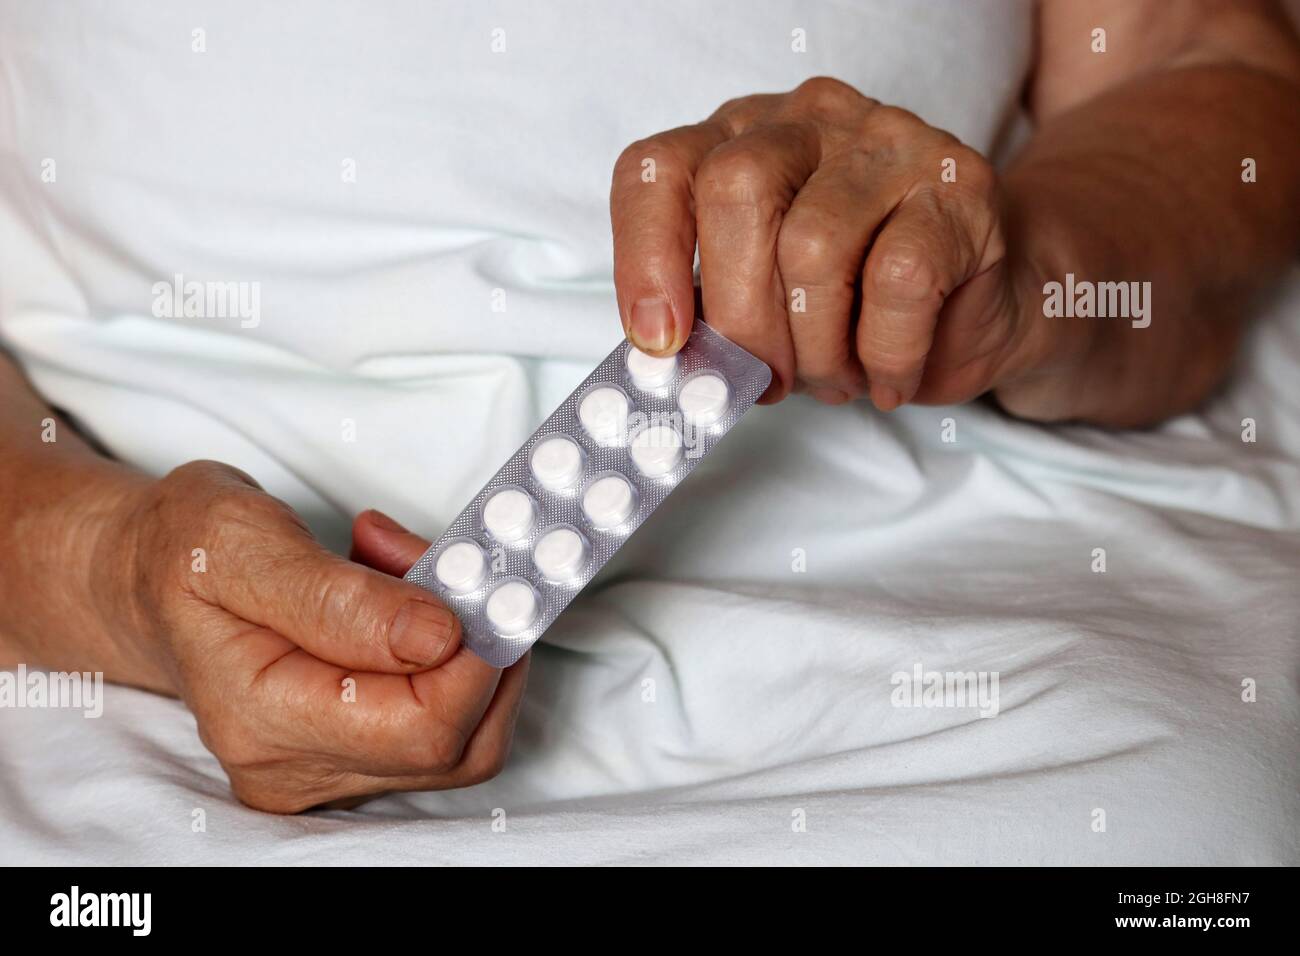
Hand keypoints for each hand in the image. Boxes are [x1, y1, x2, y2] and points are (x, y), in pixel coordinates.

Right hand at [103, 461, 526, 812]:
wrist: (146, 580)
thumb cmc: (182, 553)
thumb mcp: (241, 541)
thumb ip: (339, 599)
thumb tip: (438, 637)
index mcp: (261, 719)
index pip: (423, 728)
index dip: (478, 656)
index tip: (484, 579)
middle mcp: (292, 768)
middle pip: (456, 743)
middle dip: (478, 643)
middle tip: (448, 560)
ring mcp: (321, 772)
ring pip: (462, 739)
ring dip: (467, 646)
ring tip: (410, 568)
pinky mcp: (347, 758)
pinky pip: (439, 726)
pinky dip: (449, 659)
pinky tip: (408, 603)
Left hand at [611, 76, 1040, 410]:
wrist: (984, 301)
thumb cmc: (857, 305)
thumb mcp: (765, 302)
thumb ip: (712, 313)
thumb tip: (669, 364)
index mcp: (739, 139)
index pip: (661, 170)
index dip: (644, 258)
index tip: (660, 341)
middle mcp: (809, 121)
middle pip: (736, 193)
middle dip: (740, 317)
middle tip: (767, 381)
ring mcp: (888, 143)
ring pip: (814, 245)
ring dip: (817, 348)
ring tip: (836, 379)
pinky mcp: (960, 186)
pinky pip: (897, 281)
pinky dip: (883, 353)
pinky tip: (889, 376)